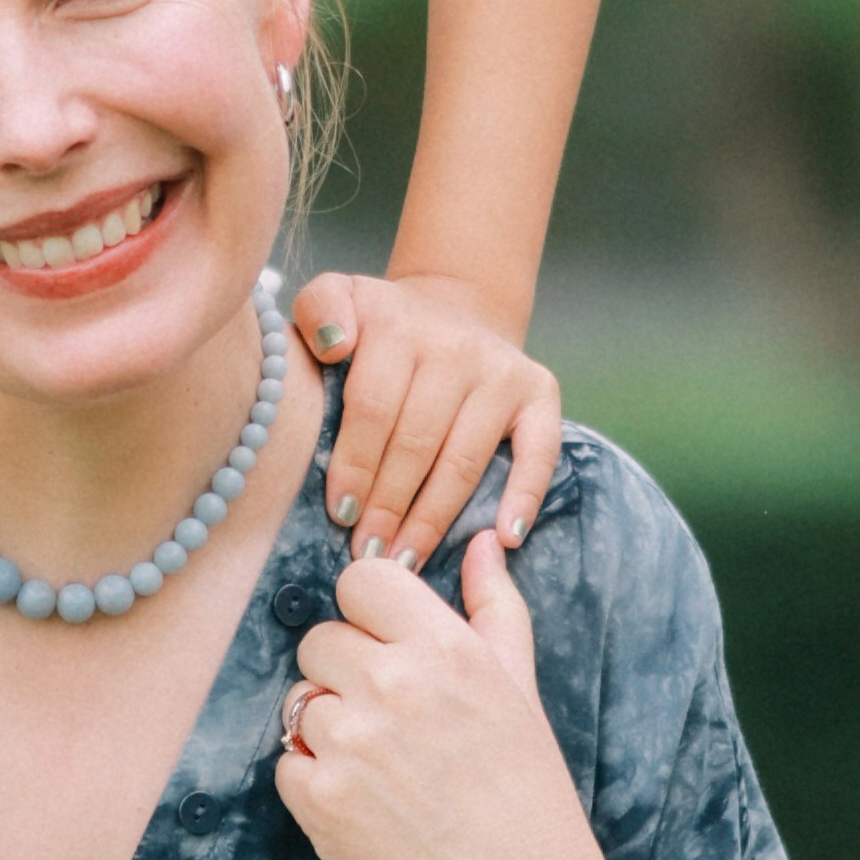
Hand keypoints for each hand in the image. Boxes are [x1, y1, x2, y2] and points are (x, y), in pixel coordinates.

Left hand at [278, 523, 647, 859]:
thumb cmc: (524, 784)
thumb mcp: (519, 683)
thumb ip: (494, 604)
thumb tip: (484, 539)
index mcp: (444, 647)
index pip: (360, 580)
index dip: (366, 611)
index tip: (383, 642)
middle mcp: (393, 684)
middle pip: (320, 641)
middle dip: (344, 673)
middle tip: (388, 719)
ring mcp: (351, 742)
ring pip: (300, 703)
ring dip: (329, 729)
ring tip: (382, 767)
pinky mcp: (320, 799)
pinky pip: (287, 763)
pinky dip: (314, 781)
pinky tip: (365, 801)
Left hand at [295, 264, 566, 581]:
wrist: (451, 307)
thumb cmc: (378, 326)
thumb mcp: (338, 297)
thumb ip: (319, 309)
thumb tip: (334, 345)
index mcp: (398, 325)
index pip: (373, 407)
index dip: (355, 465)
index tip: (339, 514)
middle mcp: (456, 346)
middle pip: (418, 442)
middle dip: (389, 506)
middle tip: (368, 556)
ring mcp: (502, 371)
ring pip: (465, 460)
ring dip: (434, 519)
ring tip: (407, 561)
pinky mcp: (540, 391)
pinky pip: (540, 450)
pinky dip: (525, 495)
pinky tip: (506, 537)